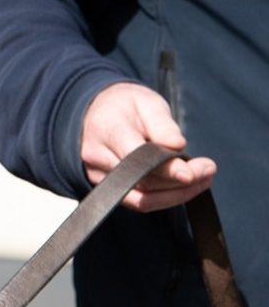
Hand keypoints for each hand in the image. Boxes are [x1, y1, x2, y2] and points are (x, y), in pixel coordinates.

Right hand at [80, 81, 213, 211]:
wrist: (98, 112)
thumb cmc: (125, 106)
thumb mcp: (147, 103)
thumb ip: (162, 125)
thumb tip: (177, 146)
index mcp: (106, 129)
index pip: (135, 157)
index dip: (165, 168)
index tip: (191, 173)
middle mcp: (97, 156)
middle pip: (142, 181)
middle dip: (180, 181)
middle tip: (208, 169)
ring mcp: (98, 175)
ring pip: (141, 199)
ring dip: (177, 195)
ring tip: (203, 180)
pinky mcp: (106, 188)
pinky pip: (138, 203)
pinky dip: (166, 199)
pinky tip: (186, 188)